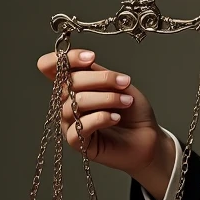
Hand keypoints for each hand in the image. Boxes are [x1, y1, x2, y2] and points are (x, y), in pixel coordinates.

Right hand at [36, 48, 173, 187]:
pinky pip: (80, 127)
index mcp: (74, 85)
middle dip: (100, 79)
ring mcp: (70, 123)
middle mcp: (67, 103)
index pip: (51, 67)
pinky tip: (116, 117)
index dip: (65, 59)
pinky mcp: (78, 142)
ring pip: (74, 104)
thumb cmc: (133, 111)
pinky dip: (101, 118)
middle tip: (124, 83)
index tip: (90, 57)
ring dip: (106, 99)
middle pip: (67, 84)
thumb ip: (98, 73)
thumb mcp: (118, 85)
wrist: (148, 135)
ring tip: (126, 101)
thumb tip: (84, 61)